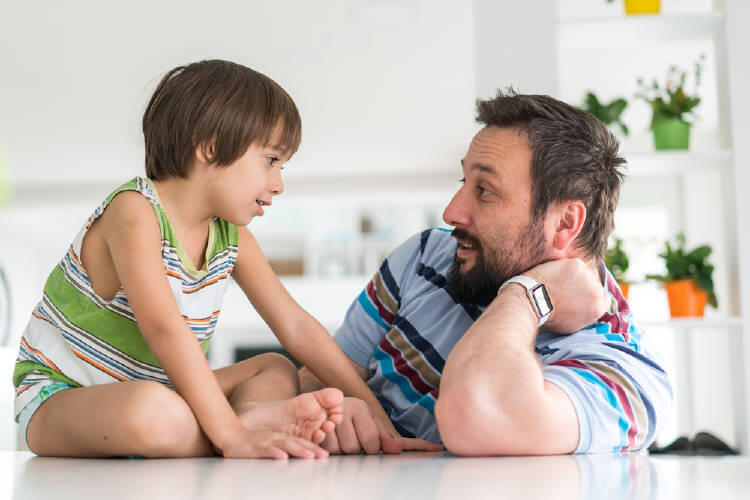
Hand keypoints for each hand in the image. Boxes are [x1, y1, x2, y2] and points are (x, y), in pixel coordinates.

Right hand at [218, 426, 328, 459]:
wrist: (231, 436)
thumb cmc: (253, 443)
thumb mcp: (271, 445)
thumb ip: (284, 448)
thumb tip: (301, 457)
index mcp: (281, 438)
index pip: (300, 442)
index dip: (314, 448)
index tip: (325, 456)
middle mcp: (276, 439)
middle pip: (297, 443)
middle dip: (311, 449)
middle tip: (324, 456)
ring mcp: (266, 442)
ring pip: (285, 445)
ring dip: (298, 450)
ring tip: (310, 455)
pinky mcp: (255, 447)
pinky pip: (266, 450)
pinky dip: (275, 453)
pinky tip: (282, 457)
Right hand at [320, 397, 443, 453]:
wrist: (327, 407)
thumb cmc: (354, 417)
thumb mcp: (372, 422)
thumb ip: (386, 437)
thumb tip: (397, 449)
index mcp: (359, 407)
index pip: (371, 440)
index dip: (372, 448)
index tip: (369, 443)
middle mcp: (341, 410)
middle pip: (353, 448)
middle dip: (356, 449)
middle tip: (353, 439)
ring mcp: (324, 418)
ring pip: (338, 451)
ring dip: (342, 451)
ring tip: (341, 439)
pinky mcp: (313, 429)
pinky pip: (324, 450)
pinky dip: (329, 451)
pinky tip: (332, 441)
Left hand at [524, 258, 609, 333]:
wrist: (534, 303)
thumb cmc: (549, 316)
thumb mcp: (573, 324)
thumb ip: (586, 313)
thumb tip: (588, 307)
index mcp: (598, 308)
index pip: (603, 298)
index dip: (590, 296)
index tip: (579, 295)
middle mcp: (597, 292)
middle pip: (594, 284)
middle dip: (583, 286)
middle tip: (565, 289)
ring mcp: (588, 277)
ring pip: (584, 273)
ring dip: (574, 276)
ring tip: (557, 284)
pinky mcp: (577, 265)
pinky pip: (574, 264)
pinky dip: (565, 268)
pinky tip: (554, 276)